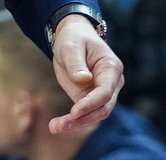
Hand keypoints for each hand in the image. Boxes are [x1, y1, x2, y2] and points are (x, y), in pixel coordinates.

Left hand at [48, 18, 122, 134]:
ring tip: (54, 127)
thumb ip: (76, 62)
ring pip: (95, 115)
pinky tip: (58, 125)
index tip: (74, 112)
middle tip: (58, 125)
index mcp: (111, 68)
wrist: (73, 37)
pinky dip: (73, 120)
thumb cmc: (74, 38)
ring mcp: (102, 92)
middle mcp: (112, 84)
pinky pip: (85, 113)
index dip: (90, 103)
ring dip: (76, 123)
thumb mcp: (71, 45)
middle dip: (82, 119)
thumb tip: (84, 79)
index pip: (105, 92)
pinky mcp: (90, 97)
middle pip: (102, 108)